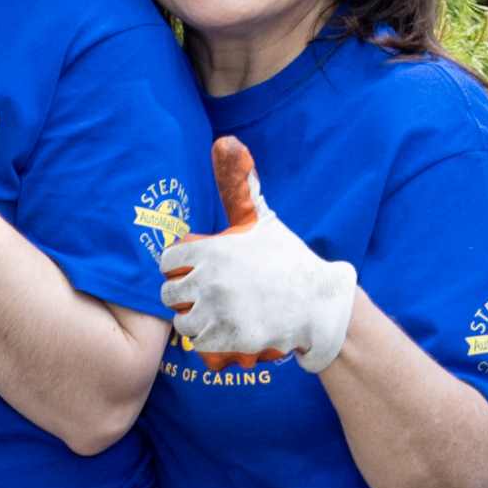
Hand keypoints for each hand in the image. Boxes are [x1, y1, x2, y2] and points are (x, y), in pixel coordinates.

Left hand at [164, 138, 361, 370]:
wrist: (320, 302)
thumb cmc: (288, 258)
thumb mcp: (261, 220)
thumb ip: (238, 186)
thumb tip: (226, 142)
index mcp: (211, 249)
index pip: (167, 261)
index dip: (178, 266)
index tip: (192, 270)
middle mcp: (210, 280)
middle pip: (169, 295)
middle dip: (182, 296)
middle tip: (203, 297)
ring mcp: (220, 312)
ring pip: (182, 323)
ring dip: (192, 322)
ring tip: (211, 317)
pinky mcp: (232, 340)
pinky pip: (199, 345)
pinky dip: (206, 342)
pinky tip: (220, 333)